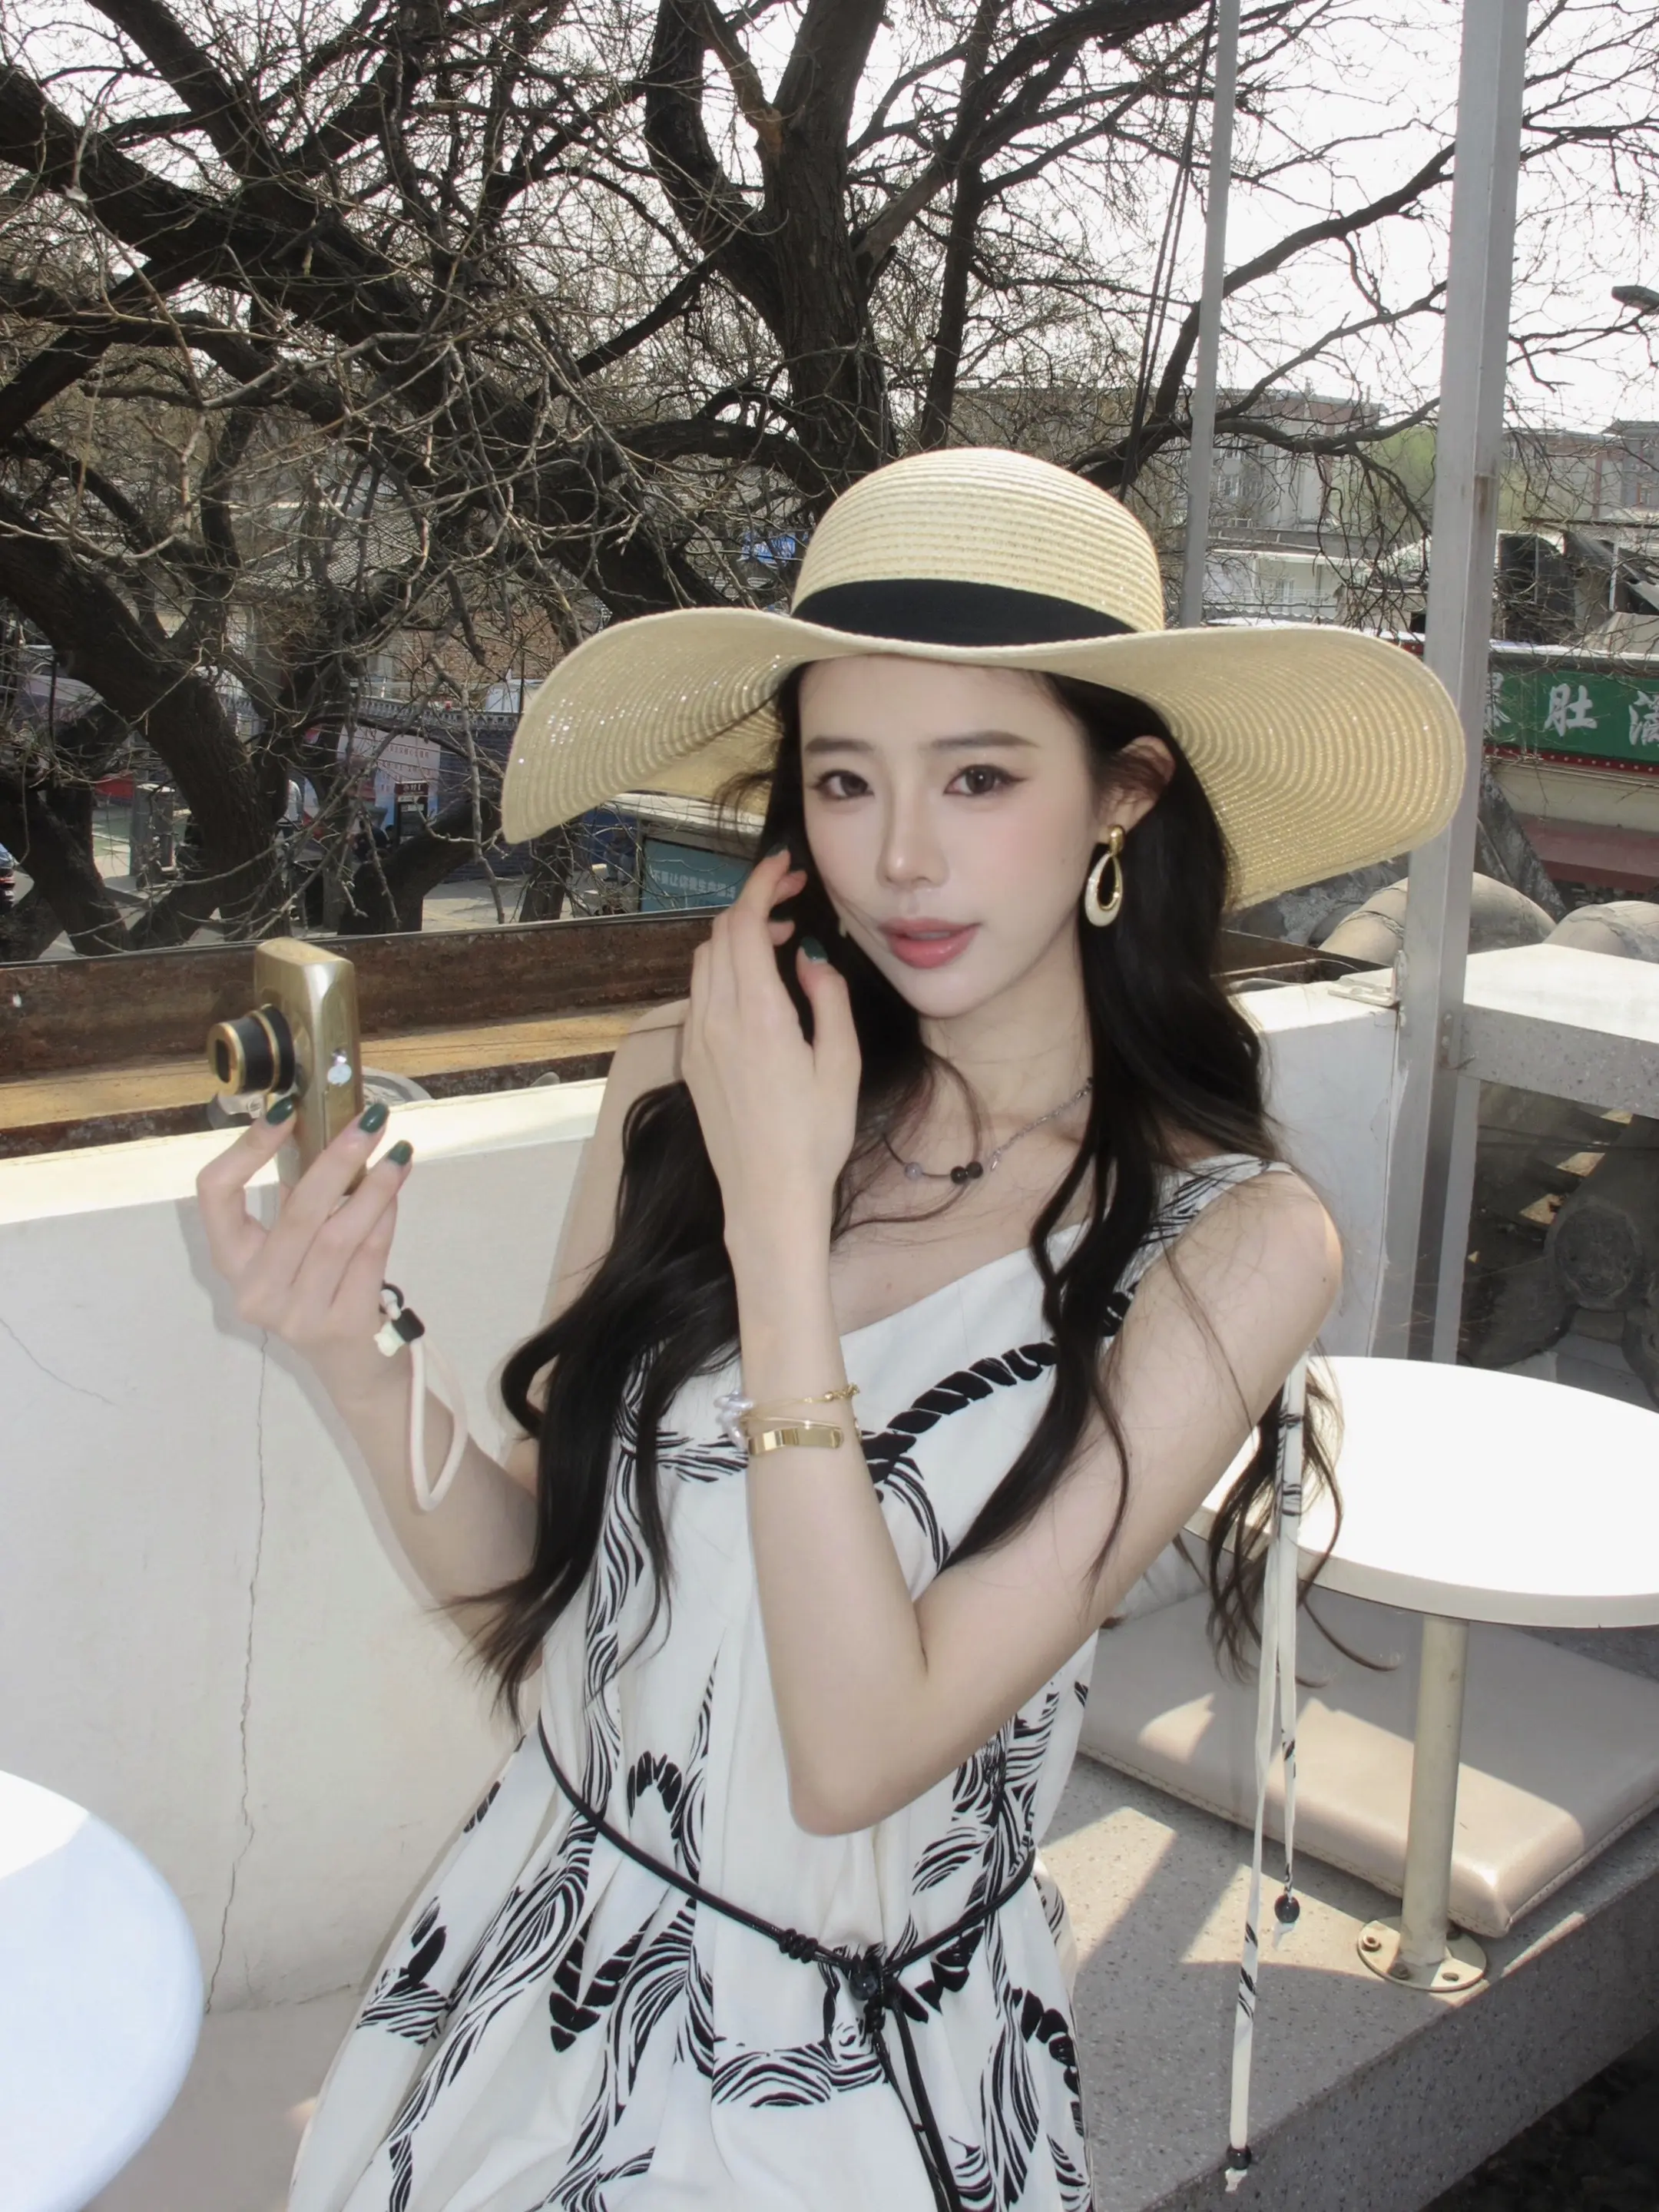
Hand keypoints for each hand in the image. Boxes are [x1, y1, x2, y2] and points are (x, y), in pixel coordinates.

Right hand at [195, 1101, 414, 1394]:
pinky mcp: (342, 1325)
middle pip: (295, 1212)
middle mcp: (255, 1291)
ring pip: (338, 1234)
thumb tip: (331, 1127)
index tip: (285, 1108)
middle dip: (337, 1158)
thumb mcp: (295, 1248)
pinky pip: (368, 1257)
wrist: (354, 1367)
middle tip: (371, 1120)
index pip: (215, 1195)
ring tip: (398, 1152)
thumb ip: (301, 1198)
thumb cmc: (322, 1290)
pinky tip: (396, 1191)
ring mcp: (296, 1313)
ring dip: (373, 1187)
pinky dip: (385, 1218)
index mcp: (232, 1262)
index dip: (247, 1148)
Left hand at [681, 848, 860, 1258]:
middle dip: (753, 906)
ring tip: (779, 944)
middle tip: (792, 902)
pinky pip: (699, 995)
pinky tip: (755, 988)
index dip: (762, 885)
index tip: (784, 869)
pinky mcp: (692, 1060)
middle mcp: (717, 1020)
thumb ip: (830, 1001)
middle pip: (720, 935)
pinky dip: (722, 971)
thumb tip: (813, 961)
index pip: (745, 924)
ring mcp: (697, 1040)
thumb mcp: (841, 1064)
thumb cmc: (814, 1138)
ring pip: (704, 962)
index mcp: (758, 1014)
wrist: (767, 1196)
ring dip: (736, 939)